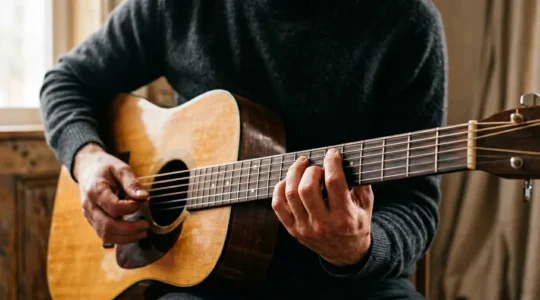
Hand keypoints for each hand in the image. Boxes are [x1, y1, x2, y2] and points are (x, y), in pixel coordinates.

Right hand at [73, 143, 149, 243]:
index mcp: (95, 190)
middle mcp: (89, 205)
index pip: (113, 207)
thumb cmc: (105, 167)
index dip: (129, 208)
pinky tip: (132, 233)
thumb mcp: (120, 168)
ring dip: (126, 237)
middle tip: (145, 225)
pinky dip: (120, 237)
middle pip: (108, 226)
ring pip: (105, 235)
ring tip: (142, 232)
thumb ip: (132, 183)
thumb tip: (144, 197)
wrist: (87, 168)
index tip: (141, 202)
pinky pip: (104, 235)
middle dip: (130, 229)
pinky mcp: (92, 220)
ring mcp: (89, 215)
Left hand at [271, 148, 373, 266]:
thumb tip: (351, 160)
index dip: (332, 162)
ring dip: (294, 173)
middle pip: (307, 188)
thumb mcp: (366, 206)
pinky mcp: (293, 230)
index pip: (334, 182)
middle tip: (315, 165)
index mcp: (344, 217)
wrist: (346, 254)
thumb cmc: (356, 224)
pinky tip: (289, 181)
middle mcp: (323, 224)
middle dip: (310, 170)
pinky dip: (280, 188)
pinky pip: (278, 205)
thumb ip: (361, 183)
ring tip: (301, 165)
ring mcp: (305, 228)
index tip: (332, 153)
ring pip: (291, 194)